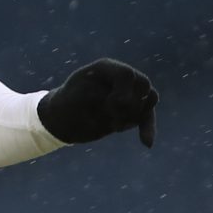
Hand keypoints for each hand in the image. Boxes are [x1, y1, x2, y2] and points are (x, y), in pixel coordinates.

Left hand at [39, 59, 158, 146]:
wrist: (62, 120)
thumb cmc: (65, 106)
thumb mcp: (75, 100)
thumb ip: (97, 97)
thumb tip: (122, 103)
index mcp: (104, 68)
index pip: (127, 74)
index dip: (123, 93)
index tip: (109, 106)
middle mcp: (119, 77)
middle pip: (144, 84)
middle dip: (131, 104)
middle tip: (111, 115)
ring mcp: (128, 92)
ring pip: (150, 99)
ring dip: (136, 116)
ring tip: (114, 126)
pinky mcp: (131, 109)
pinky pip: (147, 115)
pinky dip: (148, 128)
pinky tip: (147, 143)